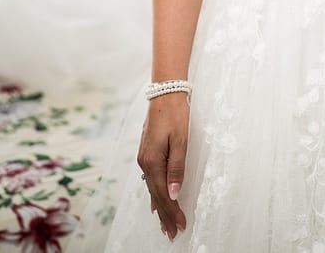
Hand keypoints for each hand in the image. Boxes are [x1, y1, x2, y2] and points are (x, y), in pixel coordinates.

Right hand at [137, 94, 188, 241]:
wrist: (165, 92)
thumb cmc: (175, 114)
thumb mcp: (181, 140)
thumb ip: (177, 167)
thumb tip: (173, 194)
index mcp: (152, 162)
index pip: (163, 195)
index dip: (172, 212)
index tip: (180, 226)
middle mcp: (145, 162)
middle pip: (156, 195)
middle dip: (165, 215)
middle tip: (172, 233)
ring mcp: (144, 157)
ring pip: (152, 188)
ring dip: (160, 206)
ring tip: (165, 223)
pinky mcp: (146, 151)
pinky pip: (150, 178)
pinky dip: (154, 193)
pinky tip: (155, 201)